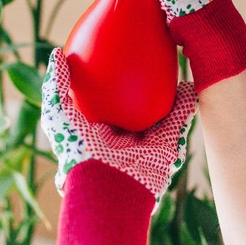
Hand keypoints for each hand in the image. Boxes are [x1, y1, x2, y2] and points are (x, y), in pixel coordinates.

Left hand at [41, 48, 196, 244]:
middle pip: (133, 100)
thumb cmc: (79, 153)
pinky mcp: (165, 148)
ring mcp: (145, 141)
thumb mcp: (58, 118)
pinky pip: (178, 120)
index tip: (112, 52)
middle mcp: (121, 133)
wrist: (108, 192)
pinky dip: (186, 103)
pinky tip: (189, 83)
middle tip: (146, 53)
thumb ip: (56, 88)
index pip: (101, 96)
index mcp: (96, 126)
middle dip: (140, 80)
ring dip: (169, 89)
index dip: (107, 75)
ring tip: (174, 61)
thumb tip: (57, 53)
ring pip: (161, 108)